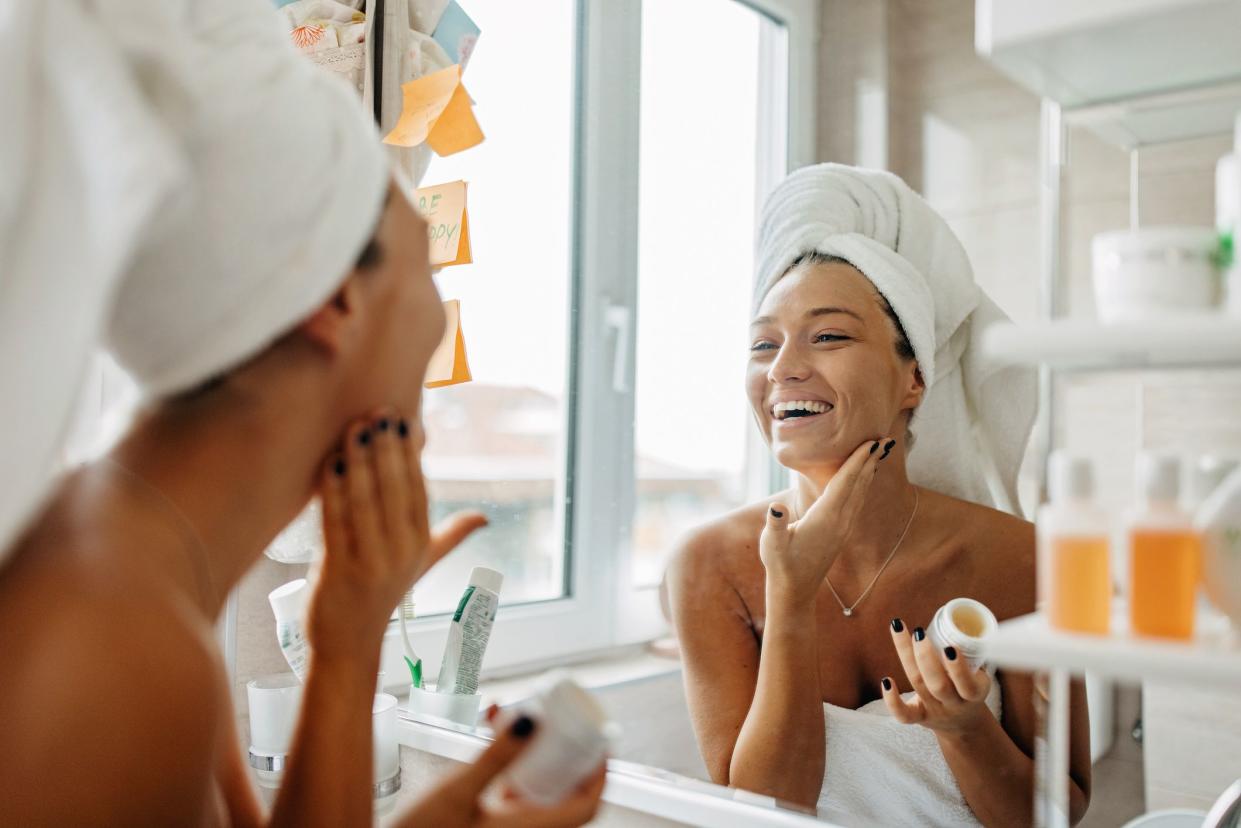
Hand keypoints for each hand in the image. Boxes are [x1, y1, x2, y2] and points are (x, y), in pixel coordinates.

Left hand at [309, 409, 487, 664]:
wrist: (349, 642)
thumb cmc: (381, 595)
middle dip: (387, 447)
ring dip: (360, 460)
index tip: (405, 419)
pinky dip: (333, 490)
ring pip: (367, 502)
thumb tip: (485, 517)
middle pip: (396, 490)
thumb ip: (452, 535)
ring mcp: (371, 562)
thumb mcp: (422, 562)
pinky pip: (337, 521)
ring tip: (353, 427)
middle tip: (378, 412)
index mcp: (421, 544)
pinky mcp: (339, 570)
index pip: (419, 489)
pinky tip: (329, 462)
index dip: (412, 453)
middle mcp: (401, 553)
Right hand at [396, 709, 606, 827]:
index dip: (600, 773)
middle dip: (568, 754)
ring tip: (525, 717)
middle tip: (566, 721)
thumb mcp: (458, 790)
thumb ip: (495, 755)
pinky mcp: (487, 824)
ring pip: (538, 790)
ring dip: (537, 753)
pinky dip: (512, 764)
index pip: (586, 805)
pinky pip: (512, 792)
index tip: (602, 739)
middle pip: (566, 794)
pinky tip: (492, 734)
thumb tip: (534, 719)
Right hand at [759, 438, 886, 607]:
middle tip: (885, 438)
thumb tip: (776, 509)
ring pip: (860, 493)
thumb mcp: (772, 545)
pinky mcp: (841, 532)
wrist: (795, 589)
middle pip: (859, 484)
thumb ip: (775, 525)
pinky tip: (864, 479)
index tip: (871, 443)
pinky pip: (856, 502)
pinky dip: (862, 485)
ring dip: (869, 471)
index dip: (857, 461)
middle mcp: (840, 521)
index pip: (845, 483)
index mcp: (826, 518)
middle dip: (870, 460)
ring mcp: (843, 527)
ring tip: (879, 452)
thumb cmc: (780, 564)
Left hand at [881, 619, 991, 733]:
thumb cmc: (969, 687)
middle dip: (927, 658)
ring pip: (919, 686)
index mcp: (974, 694)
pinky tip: (886, 680)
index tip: (949, 647)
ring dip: (907, 657)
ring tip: (898, 628)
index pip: (968, 686)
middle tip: (918, 632)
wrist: (965, 725)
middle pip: (938, 686)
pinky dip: (892, 701)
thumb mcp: (979, 674)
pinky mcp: (919, 717)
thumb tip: (957, 618)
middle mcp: (954, 704)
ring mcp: (935, 711)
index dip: (958, 669)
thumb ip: (972, 652)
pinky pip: (904, 715)